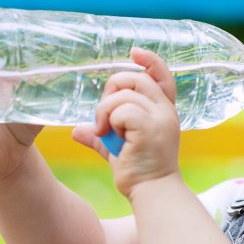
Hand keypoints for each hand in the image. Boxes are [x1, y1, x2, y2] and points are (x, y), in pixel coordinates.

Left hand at [89, 48, 179, 197]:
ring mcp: (160, 118)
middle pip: (136, 77)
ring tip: (104, 131)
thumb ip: (102, 134)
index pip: (162, 75)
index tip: (134, 52)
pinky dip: (109, 120)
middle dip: (113, 89)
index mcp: (163, 110)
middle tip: (104, 114)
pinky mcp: (150, 127)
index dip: (150, 60)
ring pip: (124, 94)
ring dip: (105, 110)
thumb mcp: (118, 147)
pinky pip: (122, 109)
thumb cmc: (139, 171)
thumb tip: (77, 130)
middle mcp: (166, 110)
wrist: (153, 192)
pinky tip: (109, 136)